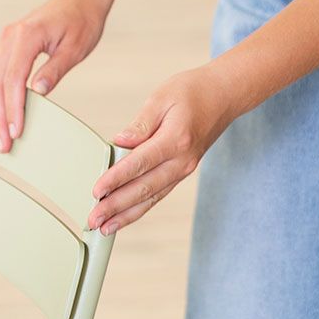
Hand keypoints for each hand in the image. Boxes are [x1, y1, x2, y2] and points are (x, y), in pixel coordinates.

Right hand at [0, 0, 108, 153]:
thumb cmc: (80, 21)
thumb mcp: (76, 48)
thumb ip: (55, 69)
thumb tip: (38, 92)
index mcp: (27, 34)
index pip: (12, 77)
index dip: (12, 107)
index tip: (15, 130)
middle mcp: (9, 36)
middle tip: (3, 143)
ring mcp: (4, 39)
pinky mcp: (4, 44)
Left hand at [88, 65, 240, 235]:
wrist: (224, 96)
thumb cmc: (193, 91)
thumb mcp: (162, 97)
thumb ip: (139, 124)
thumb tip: (119, 142)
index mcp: (175, 140)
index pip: (139, 164)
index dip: (116, 179)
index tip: (97, 191)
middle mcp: (182, 160)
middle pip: (144, 188)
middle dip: (117, 206)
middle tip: (94, 219)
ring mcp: (184, 169)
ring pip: (152, 198)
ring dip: (127, 215)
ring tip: (105, 227)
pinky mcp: (182, 172)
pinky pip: (159, 194)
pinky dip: (141, 208)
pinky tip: (125, 217)